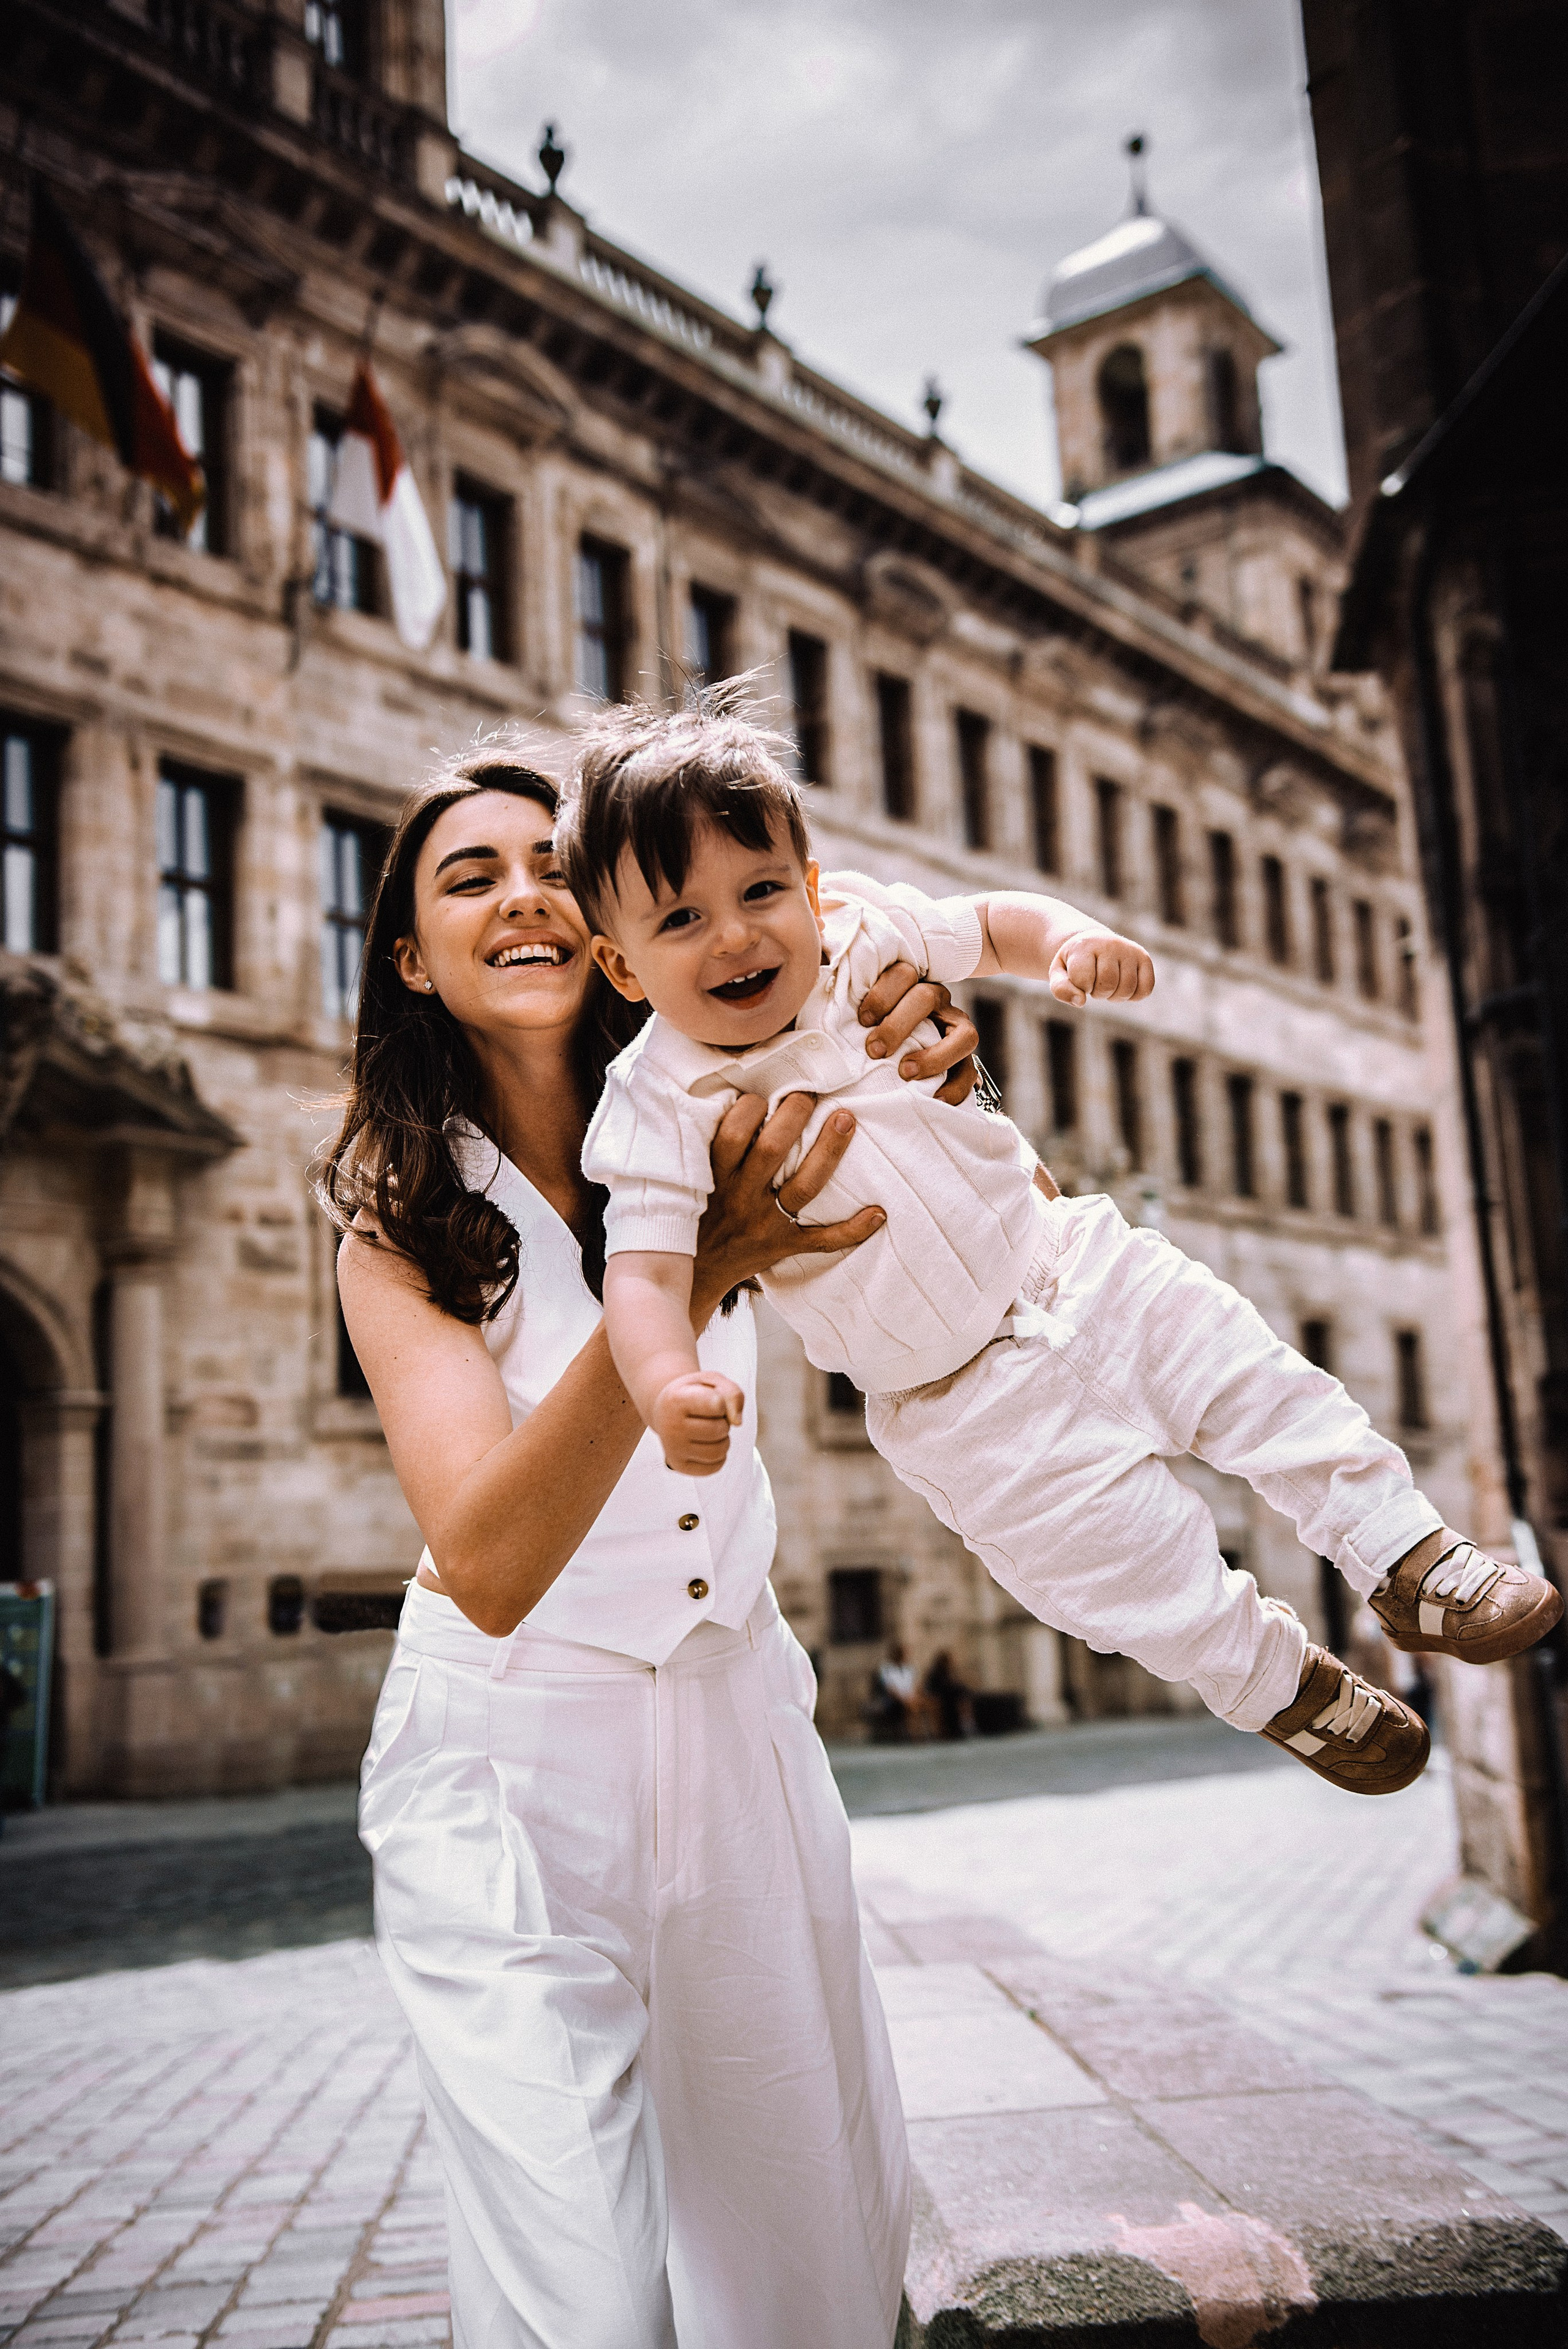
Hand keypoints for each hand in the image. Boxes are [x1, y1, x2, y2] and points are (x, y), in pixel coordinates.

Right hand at [653, 1371, 743, 1475]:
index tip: (708, 1399)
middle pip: (720, 1429)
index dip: (721, 1402)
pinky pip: (715, 1467)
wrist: (664, 1410)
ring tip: (709, 1430)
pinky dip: (719, 1456)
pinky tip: (706, 1445)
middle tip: (709, 1417)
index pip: (718, 1404)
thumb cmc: (692, 1394)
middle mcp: (670, 1426)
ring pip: (719, 1451)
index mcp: (676, 1399)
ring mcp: (673, 1448)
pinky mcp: (679, 1465)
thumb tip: (737, 1422)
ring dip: (723, 1440)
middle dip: (723, 1422)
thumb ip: (732, 1393)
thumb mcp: (712, 1382)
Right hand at [693, 1094, 885, 1318]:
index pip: (732, 1134)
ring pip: (804, 1186)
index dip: (750, 1107)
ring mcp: (765, 1224)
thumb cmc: (692, 1214)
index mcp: (715, 1178)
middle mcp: (741, 1199)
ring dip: (829, 1152)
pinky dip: (853, 1230)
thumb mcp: (688, 1178)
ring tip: (846, 1120)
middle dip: (794, 1116)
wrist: (690, 1273)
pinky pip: (822, 1241)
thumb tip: (726, 1092)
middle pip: (772, 1151)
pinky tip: (879, 1213)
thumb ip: (705, 1145)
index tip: (762, 1096)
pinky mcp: (783, 1246)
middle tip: (809, 1095)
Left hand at [859, 962, 979, 1103]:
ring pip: (964, 1035)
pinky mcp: (965, 1059)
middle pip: (926, 998)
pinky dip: (955, 1088)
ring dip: (934, 1056)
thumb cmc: (870, 1030)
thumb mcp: (859, 1011)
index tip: (862, 1020)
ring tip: (905, 1072)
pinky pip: (970, 1072)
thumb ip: (846, 997)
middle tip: (875, 1050)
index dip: (882, 994)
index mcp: (910, 983)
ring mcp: (956, 1029)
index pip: (902, 973)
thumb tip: (820, 977)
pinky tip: (935, 1098)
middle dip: (898, 1025)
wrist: (893, 1057)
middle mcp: (938, 1001)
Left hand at [1049, 927, 1154, 1007]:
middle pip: (1107, 985)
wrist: (1092, 943)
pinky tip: (1123, 986)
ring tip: (1107, 983)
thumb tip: (1080, 1002)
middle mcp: (1110, 943)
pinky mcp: (1143, 957)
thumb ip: (1061, 989)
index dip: (1079, 987)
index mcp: (1084, 945)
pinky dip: (1133, 996)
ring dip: (1114, 996)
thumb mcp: (1059, 973)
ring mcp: (1129, 950)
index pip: (1083, 980)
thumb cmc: (1074, 963)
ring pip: (1127, 989)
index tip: (1078, 977)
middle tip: (1094, 981)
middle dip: (1098, 992)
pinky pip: (1145, 989)